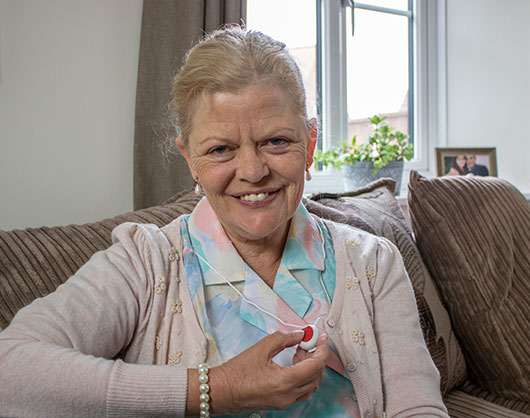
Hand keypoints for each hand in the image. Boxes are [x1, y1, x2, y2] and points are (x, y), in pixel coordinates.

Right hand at [210, 330, 328, 413]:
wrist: (220, 391)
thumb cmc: (236, 372)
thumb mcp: (261, 348)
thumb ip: (284, 339)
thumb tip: (299, 335)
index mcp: (286, 381)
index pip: (316, 365)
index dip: (321, 349)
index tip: (321, 337)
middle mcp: (289, 395)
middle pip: (316, 376)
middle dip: (316, 356)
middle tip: (308, 341)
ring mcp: (285, 402)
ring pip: (310, 385)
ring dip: (310, 367)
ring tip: (298, 351)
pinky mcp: (279, 403)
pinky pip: (300, 391)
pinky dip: (302, 376)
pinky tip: (292, 364)